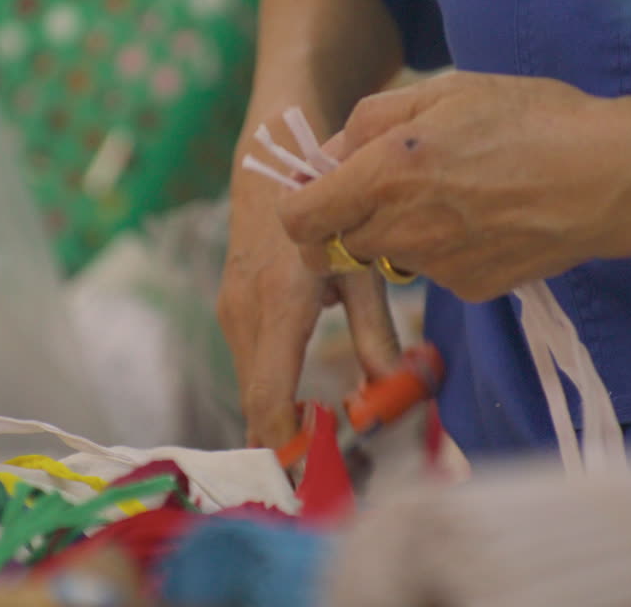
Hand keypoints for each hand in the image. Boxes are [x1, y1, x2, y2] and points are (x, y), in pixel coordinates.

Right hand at [219, 111, 400, 450]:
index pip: (269, 398)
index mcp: (278, 305)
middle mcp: (244, 314)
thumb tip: (399, 389)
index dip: (288, 444)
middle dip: (286, 441)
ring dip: (279, 417)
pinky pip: (250, 365)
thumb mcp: (361, 267)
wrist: (272, 157)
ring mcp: (231, 311)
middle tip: (329, 471)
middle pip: (254, 402)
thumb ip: (377, 334)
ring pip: (250, 385)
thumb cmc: (327, 207)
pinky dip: (272, 391)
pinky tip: (305, 404)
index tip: (314, 474)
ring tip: (323, 442)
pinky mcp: (231, 308)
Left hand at [277, 72, 630, 301]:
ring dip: (399, 233)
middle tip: (392, 184)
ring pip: (387, 258)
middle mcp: (402, 230)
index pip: (298, 220)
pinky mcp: (469, 290)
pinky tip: (486, 218)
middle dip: (349, 220)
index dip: (300, 206)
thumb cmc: (531, 119)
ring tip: (454, 193)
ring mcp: (435, 268)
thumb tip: (331, 155)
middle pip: (338, 244)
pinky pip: (433, 273)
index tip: (320, 191)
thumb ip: (370, 121)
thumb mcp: (444, 91)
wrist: (611, 177)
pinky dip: (444, 250)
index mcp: (385, 174)